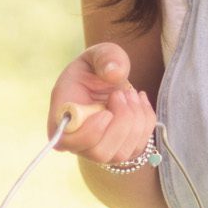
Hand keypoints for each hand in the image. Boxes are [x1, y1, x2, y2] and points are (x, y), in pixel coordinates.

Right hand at [47, 42, 157, 163]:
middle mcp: (78, 142)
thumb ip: (105, 57)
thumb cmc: (96, 68)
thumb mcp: (98, 54)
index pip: (68, 142)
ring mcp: (101, 151)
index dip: (90, 132)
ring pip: (123, 153)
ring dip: (135, 118)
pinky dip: (146, 120)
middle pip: (100, 153)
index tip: (106, 111)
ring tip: (130, 93)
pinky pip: (140, 145)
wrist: (108, 80)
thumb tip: (114, 73)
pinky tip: (138, 101)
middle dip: (120, 121)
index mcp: (62, 119)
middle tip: (122, 93)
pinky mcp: (122, 152)